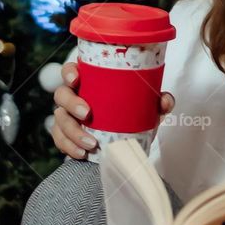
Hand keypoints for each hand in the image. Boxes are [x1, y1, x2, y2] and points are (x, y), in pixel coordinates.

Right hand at [52, 61, 174, 158]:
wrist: (126, 145)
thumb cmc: (131, 118)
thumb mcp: (146, 111)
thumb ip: (157, 104)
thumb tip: (165, 100)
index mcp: (89, 84)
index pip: (70, 71)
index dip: (69, 73)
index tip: (77, 79)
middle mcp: (74, 98)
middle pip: (61, 95)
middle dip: (71, 104)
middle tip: (87, 114)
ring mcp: (67, 117)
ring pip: (59, 120)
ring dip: (73, 132)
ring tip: (91, 143)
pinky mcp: (65, 137)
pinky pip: (60, 140)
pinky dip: (70, 147)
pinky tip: (82, 153)